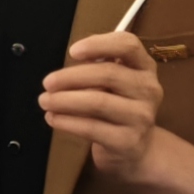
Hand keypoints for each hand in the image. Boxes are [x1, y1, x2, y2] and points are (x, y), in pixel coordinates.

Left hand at [35, 31, 165, 180]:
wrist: (137, 149)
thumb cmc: (119, 106)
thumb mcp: (115, 82)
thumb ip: (98, 66)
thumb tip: (68, 65)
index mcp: (145, 66)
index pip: (128, 45)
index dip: (99, 44)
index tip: (72, 51)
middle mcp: (149, 89)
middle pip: (108, 74)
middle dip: (71, 77)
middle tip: (47, 82)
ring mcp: (141, 116)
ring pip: (98, 102)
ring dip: (64, 100)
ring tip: (44, 101)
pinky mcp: (128, 141)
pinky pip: (92, 128)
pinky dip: (67, 122)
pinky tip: (52, 118)